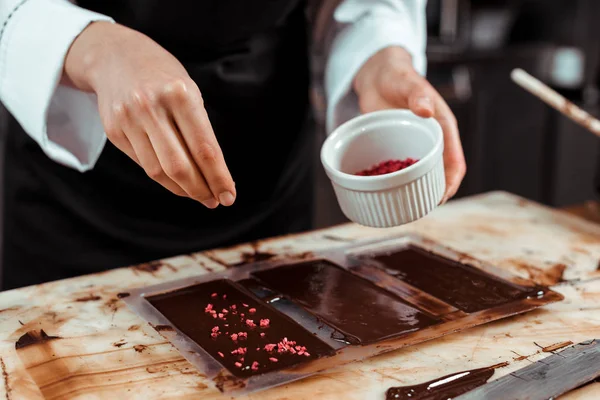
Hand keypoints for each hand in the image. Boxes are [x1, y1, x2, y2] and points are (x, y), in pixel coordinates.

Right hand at [64, 22, 235, 207]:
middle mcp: (152, 107)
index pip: (204, 149)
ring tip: (198, 194)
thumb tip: (214, 174)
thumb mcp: (190, 92)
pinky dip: (163, 178)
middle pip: (179, 167)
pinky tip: (176, 182)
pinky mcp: (113, 130)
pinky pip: (142, 164)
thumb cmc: (164, 77)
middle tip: (214, 201)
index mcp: (181, 95)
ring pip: (158, 171)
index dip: (218, 177)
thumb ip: (199, 130)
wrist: (116, 56)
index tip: (229, 195)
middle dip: (200, 190)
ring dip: (182, 189)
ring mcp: (129, 119)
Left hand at [354, 46, 465, 201]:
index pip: (455, 160)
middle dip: (434, 192)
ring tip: (405, 207)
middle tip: (419, 209)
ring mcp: (414, 145)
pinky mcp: (397, 147)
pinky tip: (386, 192)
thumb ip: (417, 94)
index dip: (451, 181)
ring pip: (420, 174)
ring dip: (416, 190)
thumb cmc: (396, 75)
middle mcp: (431, 140)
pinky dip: (396, 182)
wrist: (378, 75)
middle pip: (439, 173)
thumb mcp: (406, 82)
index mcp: (442, 126)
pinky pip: (400, 169)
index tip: (442, 197)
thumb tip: (427, 110)